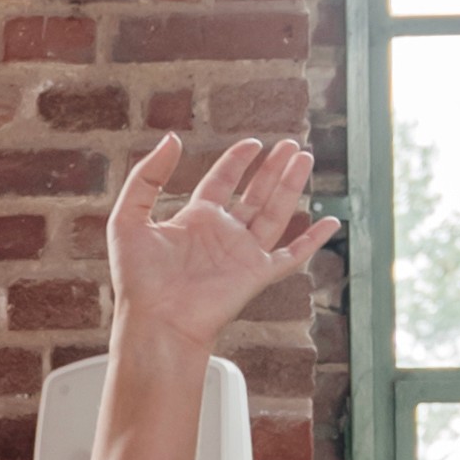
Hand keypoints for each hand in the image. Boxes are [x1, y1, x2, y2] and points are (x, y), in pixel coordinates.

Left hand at [106, 133, 337, 356]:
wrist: (156, 321)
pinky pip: (292, 255)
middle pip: (255, 194)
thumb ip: (146, 177)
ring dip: (291, 186)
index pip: (223, 182)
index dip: (237, 161)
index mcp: (195, 221)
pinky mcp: (257, 275)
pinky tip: (331, 223)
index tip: (253, 143)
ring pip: (276, 213)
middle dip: (273, 169)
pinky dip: (312, 240)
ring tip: (305, 158)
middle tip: (292, 145)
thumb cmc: (138, 279)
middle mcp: (222, 235)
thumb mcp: (128, 218)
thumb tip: (172, 139)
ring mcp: (242, 255)